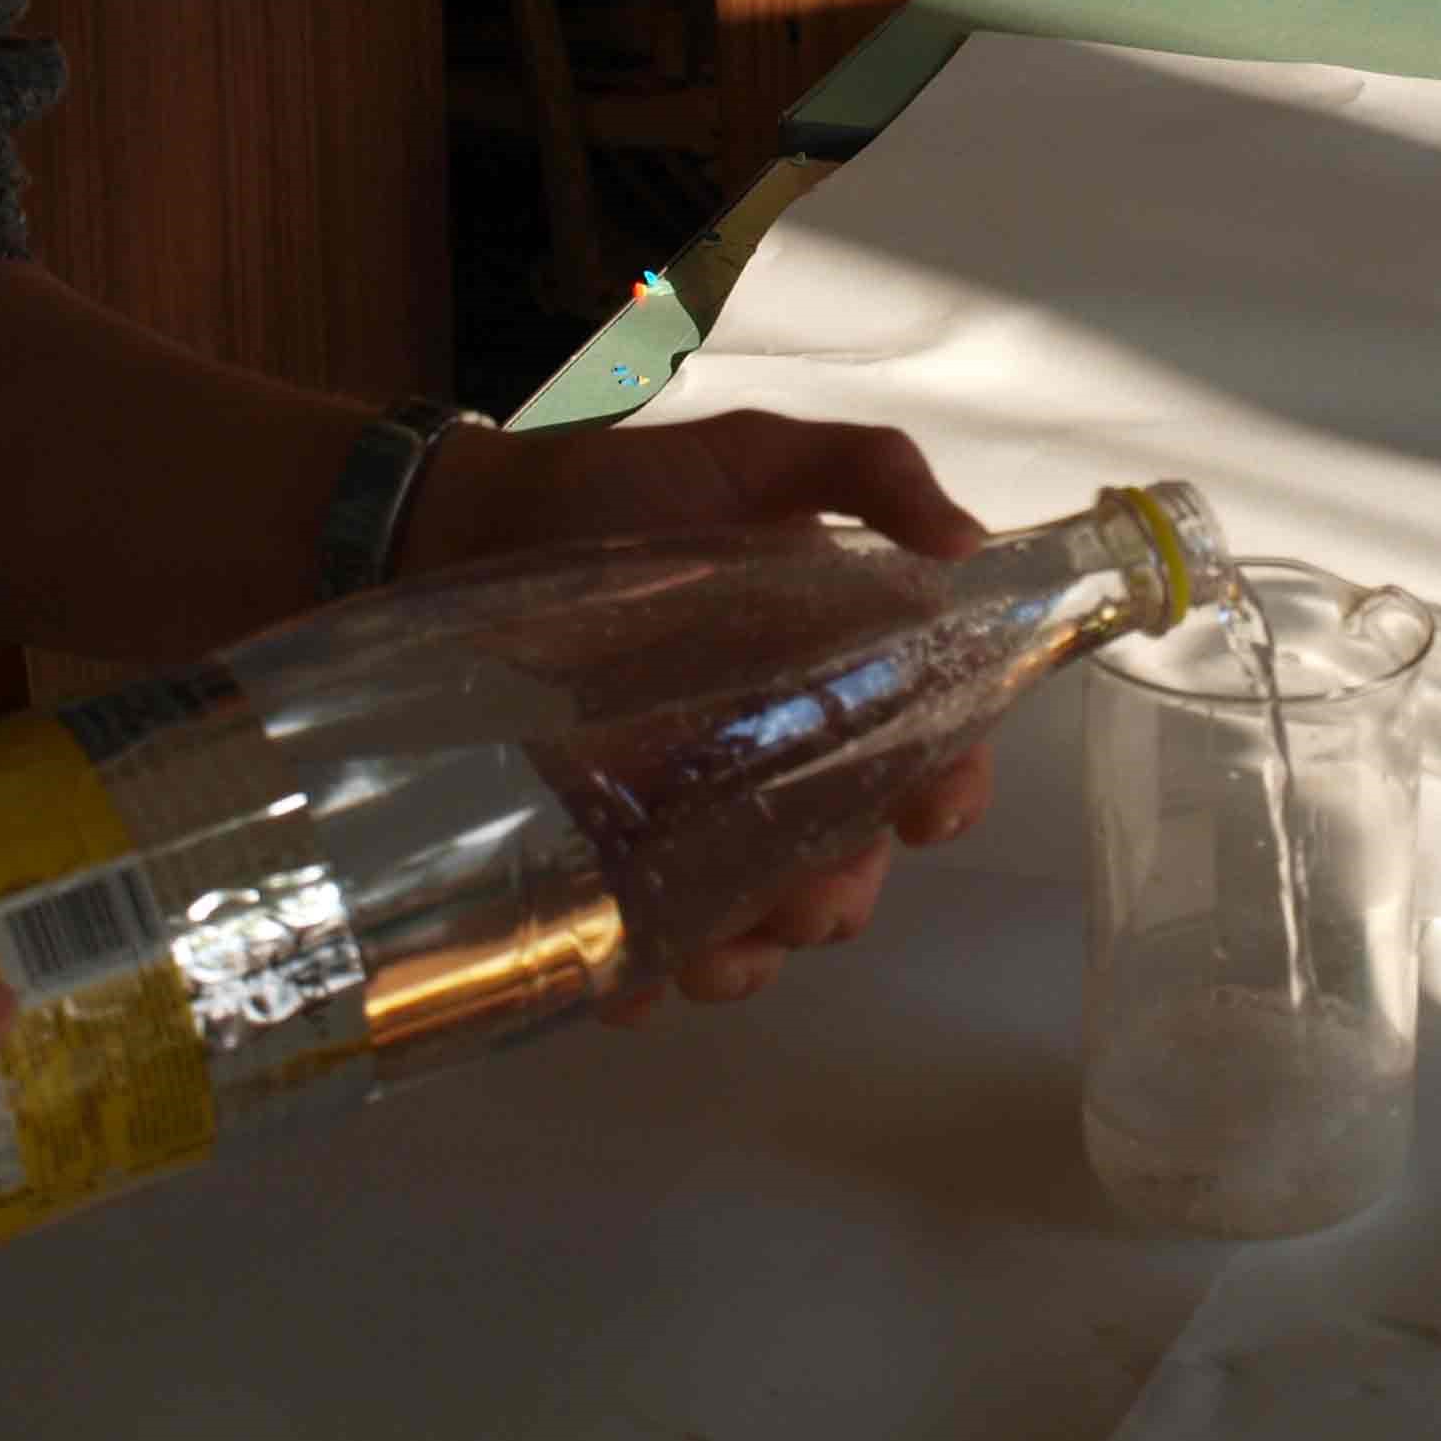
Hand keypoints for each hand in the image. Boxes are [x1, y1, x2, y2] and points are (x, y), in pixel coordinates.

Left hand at [393, 408, 994, 1012]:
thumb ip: (868, 471)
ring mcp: (690, 813)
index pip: (930, 751)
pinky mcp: (601, 847)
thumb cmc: (625, 486)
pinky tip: (635, 985)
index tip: (930, 811)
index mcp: (837, 674)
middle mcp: (779, 757)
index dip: (948, 792)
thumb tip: (969, 543)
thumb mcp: (755, 456)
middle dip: (841, 895)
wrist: (471, 518)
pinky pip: (638, 941)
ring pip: (754, 918)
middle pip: (848, 861)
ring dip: (756, 955)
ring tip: (720, 951)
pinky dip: (646, 980)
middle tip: (806, 891)